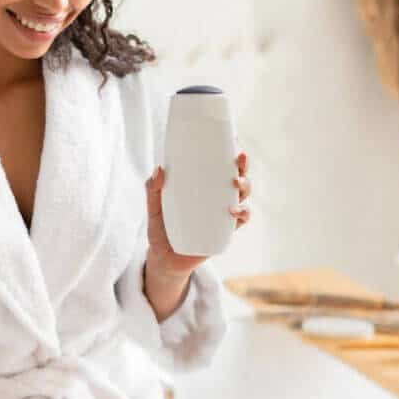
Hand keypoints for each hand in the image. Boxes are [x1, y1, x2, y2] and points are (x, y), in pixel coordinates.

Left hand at [145, 151, 252, 274]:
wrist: (164, 259)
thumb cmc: (161, 228)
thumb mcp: (154, 207)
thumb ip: (152, 189)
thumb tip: (159, 169)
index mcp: (202, 187)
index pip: (219, 166)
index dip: (229, 153)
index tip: (234, 139)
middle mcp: (217, 198)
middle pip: (237, 178)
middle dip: (243, 167)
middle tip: (238, 161)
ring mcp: (223, 215)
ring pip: (243, 196)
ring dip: (245, 187)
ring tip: (236, 185)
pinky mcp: (224, 232)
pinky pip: (241, 220)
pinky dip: (242, 213)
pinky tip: (233, 211)